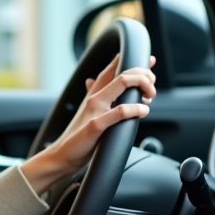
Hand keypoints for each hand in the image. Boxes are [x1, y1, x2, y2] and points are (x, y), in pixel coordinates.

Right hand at [19, 54, 156, 194]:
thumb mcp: (86, 111)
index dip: (134, 61)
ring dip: (142, 85)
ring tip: (150, 96)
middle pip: (123, 72)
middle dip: (144, 75)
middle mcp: (95, 97)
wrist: (62, 154)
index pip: (113, 69)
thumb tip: (90, 80)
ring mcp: (95, 109)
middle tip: (152, 87)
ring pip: (121, 83)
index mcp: (94, 93)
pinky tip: (143, 111)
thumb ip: (92, 95)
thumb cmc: (78, 135)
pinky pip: (119, 112)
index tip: (150, 60)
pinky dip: (134, 109)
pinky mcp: (96, 125)